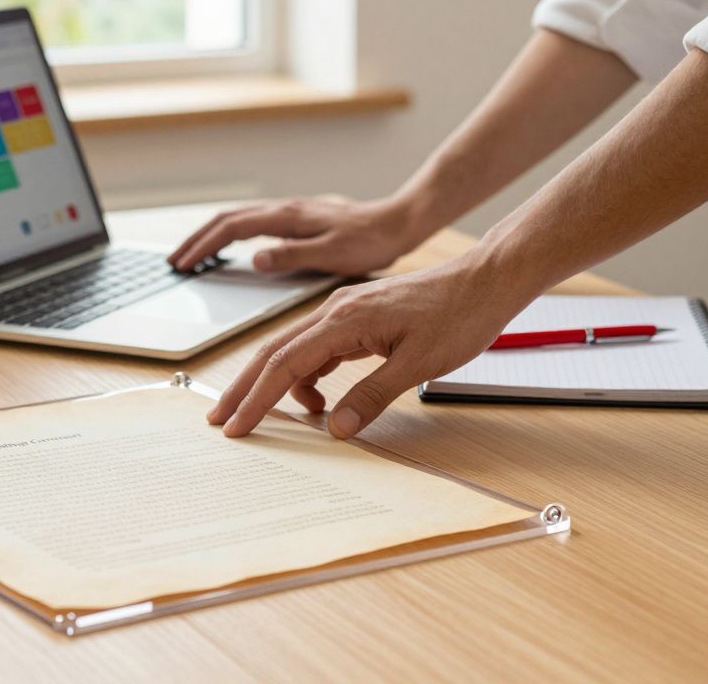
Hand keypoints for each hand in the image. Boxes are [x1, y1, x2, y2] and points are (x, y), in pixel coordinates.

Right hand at [168, 197, 427, 274]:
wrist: (399, 223)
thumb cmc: (371, 241)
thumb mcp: (332, 254)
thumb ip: (292, 256)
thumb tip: (254, 259)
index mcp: (288, 218)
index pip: (232, 228)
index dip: (203, 246)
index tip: (183, 264)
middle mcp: (285, 210)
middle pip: (227, 219)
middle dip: (197, 239)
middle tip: (175, 262)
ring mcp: (290, 213)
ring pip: (238, 219)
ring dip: (211, 236)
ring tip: (193, 256)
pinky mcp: (298, 220)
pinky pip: (253, 224)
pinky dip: (231, 235)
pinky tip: (231, 249)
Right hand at [208, 254, 534, 438]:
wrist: (486, 279)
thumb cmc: (459, 314)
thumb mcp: (419, 364)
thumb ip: (372, 396)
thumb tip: (336, 428)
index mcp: (343, 319)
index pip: (285, 364)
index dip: (256, 399)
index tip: (236, 426)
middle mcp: (334, 311)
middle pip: (273, 353)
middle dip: (244, 389)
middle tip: (220, 421)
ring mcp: (342, 312)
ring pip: (292, 351)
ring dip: (274, 384)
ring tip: (269, 419)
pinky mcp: (356, 319)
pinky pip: (317, 350)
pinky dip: (306, 376)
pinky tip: (318, 400)